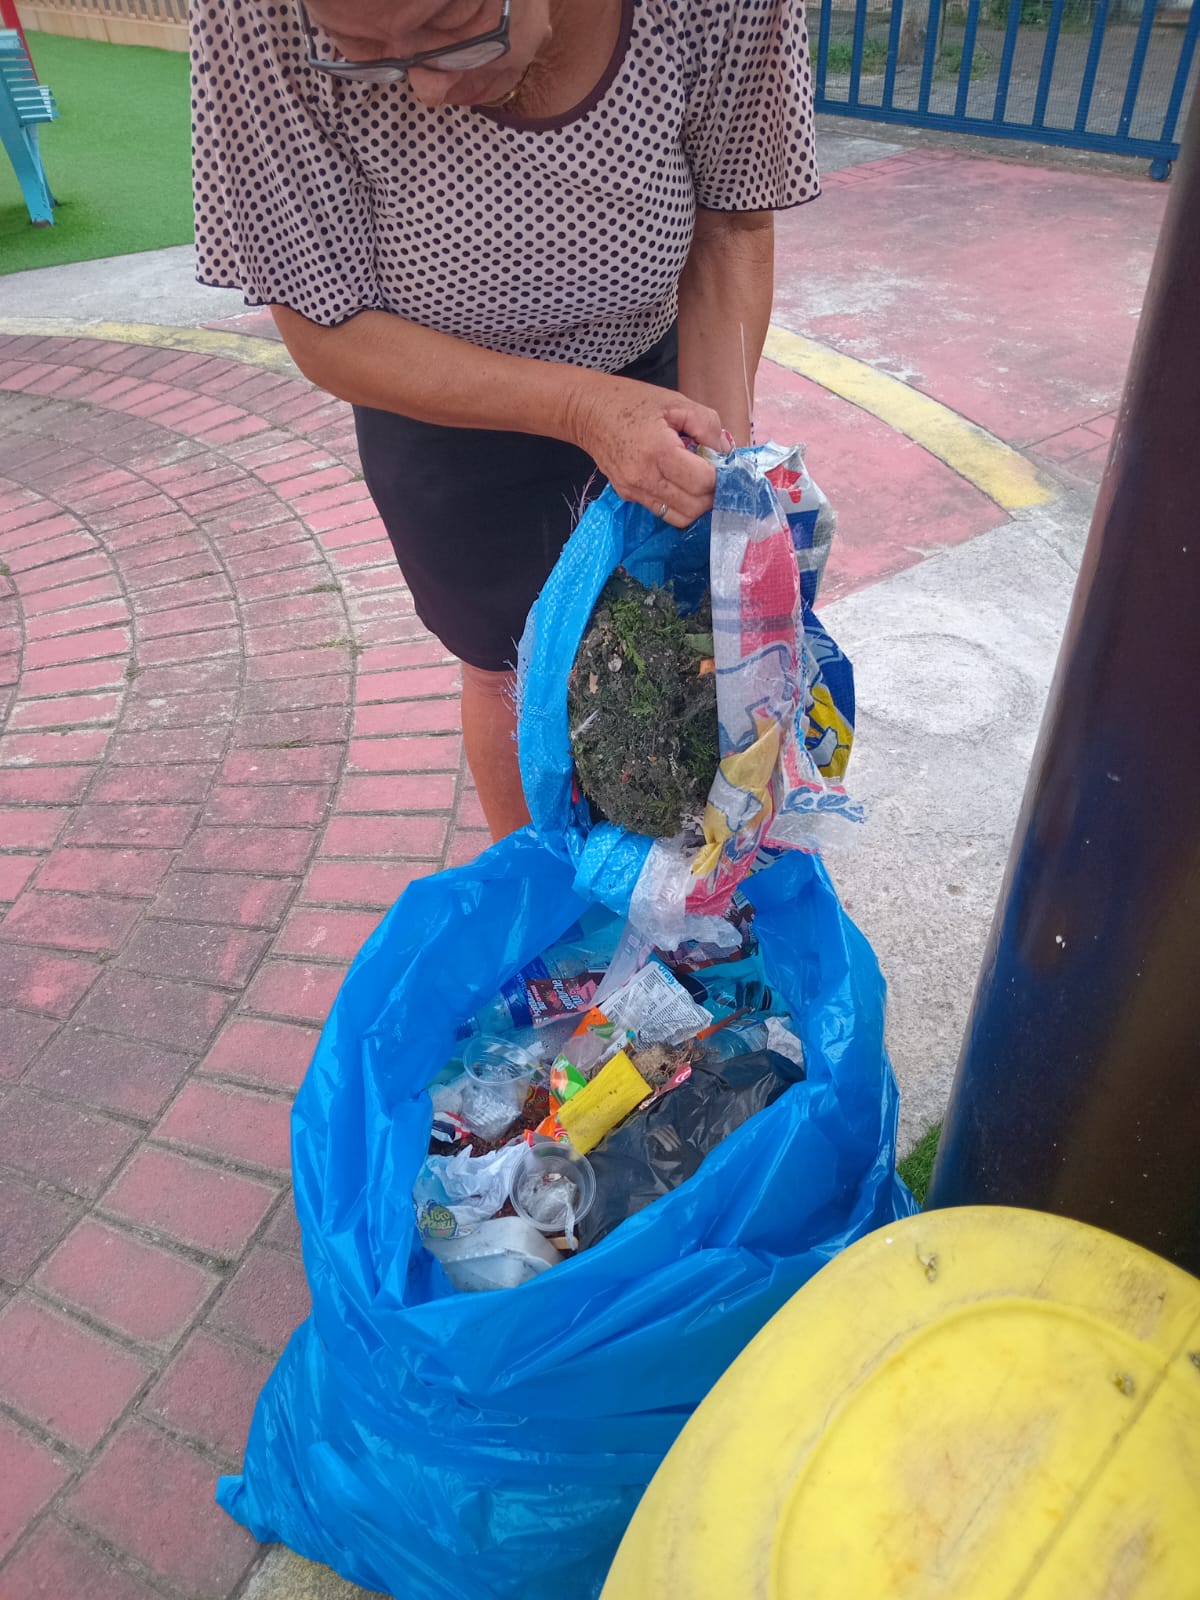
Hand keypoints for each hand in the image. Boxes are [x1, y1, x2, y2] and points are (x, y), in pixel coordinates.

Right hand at [566, 374, 726, 527]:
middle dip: (711, 494)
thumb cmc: (631, 401)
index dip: (720, 477)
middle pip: (694, 507)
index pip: (702, 482)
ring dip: (697, 505)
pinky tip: (679, 483)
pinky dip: (680, 504)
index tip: (722, 464)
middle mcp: (645, 478)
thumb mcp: (676, 402)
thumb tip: (726, 452)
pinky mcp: (628, 496)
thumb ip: (707, 425)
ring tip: (698, 482)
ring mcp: (634, 491)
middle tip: (714, 475)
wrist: (587, 412)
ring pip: (680, 518)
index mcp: (659, 451)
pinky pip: (663, 512)